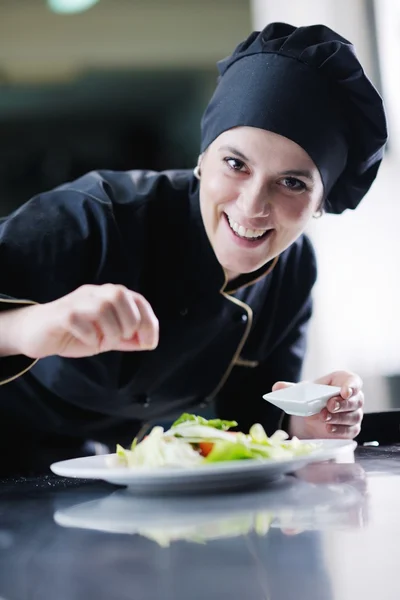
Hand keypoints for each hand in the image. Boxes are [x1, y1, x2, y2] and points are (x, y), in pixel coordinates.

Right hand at [13, 284, 158, 358]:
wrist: (35, 333)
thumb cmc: (75, 333)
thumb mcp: (106, 337)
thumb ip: (126, 338)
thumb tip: (149, 341)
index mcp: (106, 296)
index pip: (136, 299)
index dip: (148, 320)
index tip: (149, 343)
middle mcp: (93, 293)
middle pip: (120, 294)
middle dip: (130, 321)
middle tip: (123, 339)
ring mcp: (76, 302)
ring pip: (101, 307)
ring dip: (111, 331)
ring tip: (104, 343)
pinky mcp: (60, 314)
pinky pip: (78, 320)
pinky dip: (90, 336)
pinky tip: (89, 342)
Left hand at [272, 371, 363, 439]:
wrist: (313, 414)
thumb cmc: (314, 396)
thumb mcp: (303, 390)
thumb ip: (291, 388)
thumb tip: (276, 388)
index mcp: (344, 381)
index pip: (354, 382)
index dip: (351, 386)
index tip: (344, 391)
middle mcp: (354, 397)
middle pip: (356, 400)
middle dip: (343, 403)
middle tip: (329, 405)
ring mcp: (354, 413)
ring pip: (353, 416)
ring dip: (339, 417)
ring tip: (323, 417)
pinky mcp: (351, 428)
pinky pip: (349, 430)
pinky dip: (339, 430)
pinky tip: (328, 428)